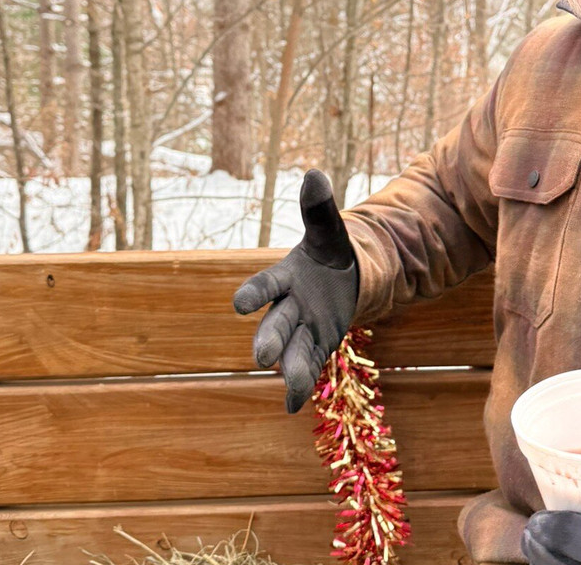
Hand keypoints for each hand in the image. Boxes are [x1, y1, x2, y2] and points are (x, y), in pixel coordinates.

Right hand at [233, 169, 358, 412]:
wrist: (342, 279)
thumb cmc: (328, 254)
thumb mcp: (330, 233)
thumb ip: (320, 210)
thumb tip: (315, 175)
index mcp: (286, 276)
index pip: (266, 284)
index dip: (254, 293)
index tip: (238, 305)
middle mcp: (288, 306)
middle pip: (274, 324)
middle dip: (269, 338)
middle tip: (261, 356)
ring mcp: (301, 329)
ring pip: (291, 350)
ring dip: (289, 367)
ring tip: (290, 385)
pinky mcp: (317, 346)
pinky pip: (308, 365)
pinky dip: (299, 385)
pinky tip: (293, 406)